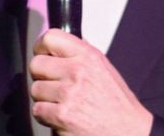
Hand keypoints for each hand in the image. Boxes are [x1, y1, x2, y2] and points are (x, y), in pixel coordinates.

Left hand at [29, 28, 152, 134]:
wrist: (128, 131)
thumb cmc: (117, 104)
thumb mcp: (104, 68)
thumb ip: (81, 55)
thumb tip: (60, 45)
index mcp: (88, 56)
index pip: (50, 38)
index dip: (41, 47)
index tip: (41, 53)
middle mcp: (77, 71)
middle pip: (36, 64)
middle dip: (40, 75)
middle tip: (50, 83)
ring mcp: (68, 93)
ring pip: (35, 89)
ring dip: (44, 98)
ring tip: (60, 102)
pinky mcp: (62, 115)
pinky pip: (37, 110)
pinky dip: (45, 115)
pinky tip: (60, 115)